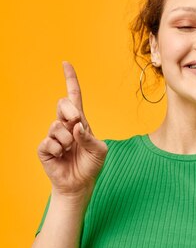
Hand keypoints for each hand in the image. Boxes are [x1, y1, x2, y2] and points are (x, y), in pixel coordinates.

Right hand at [37, 61, 107, 196]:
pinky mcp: (44, 148)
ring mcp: (53, 136)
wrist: (80, 184)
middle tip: (76, 124)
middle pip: (62, 104)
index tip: (66, 63)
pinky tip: (62, 156)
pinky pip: (49, 142)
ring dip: (67, 140)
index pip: (74, 96)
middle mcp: (65, 125)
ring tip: (71, 151)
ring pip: (56, 126)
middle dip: (70, 112)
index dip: (70, 80)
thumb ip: (90, 137)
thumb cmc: (91, 165)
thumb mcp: (99, 151)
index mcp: (80, 122)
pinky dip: (59, 150)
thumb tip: (76, 126)